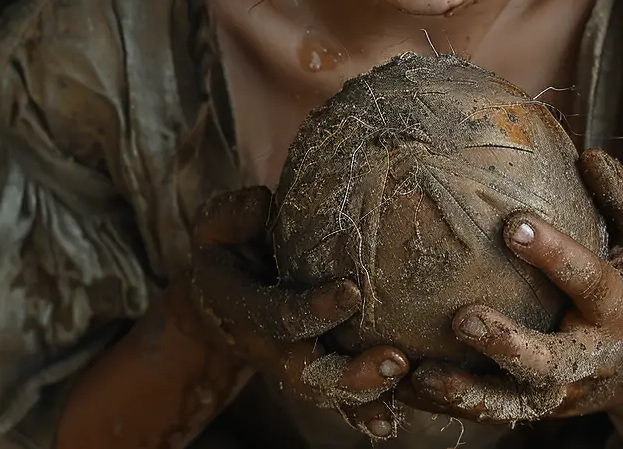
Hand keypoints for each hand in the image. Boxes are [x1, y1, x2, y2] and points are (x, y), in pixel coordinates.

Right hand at [189, 186, 408, 437]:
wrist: (223, 293)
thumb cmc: (230, 245)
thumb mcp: (218, 225)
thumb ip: (234, 215)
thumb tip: (262, 204)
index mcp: (243, 308)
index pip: (279, 316)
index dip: (312, 310)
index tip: (352, 292)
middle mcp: (268, 346)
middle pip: (308, 373)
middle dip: (350, 374)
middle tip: (395, 362)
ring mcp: (292, 363)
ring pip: (327, 393)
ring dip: (368, 396)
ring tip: (405, 383)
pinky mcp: (315, 368)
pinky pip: (339, 399)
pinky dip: (366, 410)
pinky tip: (395, 418)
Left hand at [394, 149, 622, 424]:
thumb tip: (589, 155)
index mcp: (617, 306)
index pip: (585, 278)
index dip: (551, 252)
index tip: (512, 224)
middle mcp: (590, 355)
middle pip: (547, 361)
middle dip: (506, 344)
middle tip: (462, 319)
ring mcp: (561, 390)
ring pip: (512, 403)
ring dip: (466, 393)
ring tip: (422, 375)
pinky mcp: (536, 408)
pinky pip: (491, 413)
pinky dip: (448, 407)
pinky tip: (406, 388)